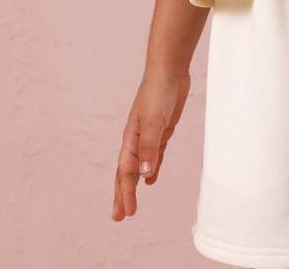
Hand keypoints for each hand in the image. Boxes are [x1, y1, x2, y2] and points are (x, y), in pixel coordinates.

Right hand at [111, 69, 190, 219]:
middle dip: (123, 194)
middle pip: (127, 173)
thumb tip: (144, 175)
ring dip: (134, 185)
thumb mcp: (153, 121)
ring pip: (139, 167)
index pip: (125, 172)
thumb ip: (149, 147)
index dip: (126, 193)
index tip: (127, 213)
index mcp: (130, 139)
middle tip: (119, 217)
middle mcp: (136, 140)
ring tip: (130, 204)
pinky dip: (151, 168)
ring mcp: (148, 135)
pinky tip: (151, 179)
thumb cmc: (158, 93)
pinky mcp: (161, 131)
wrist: (169, 71)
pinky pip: (154, 155)